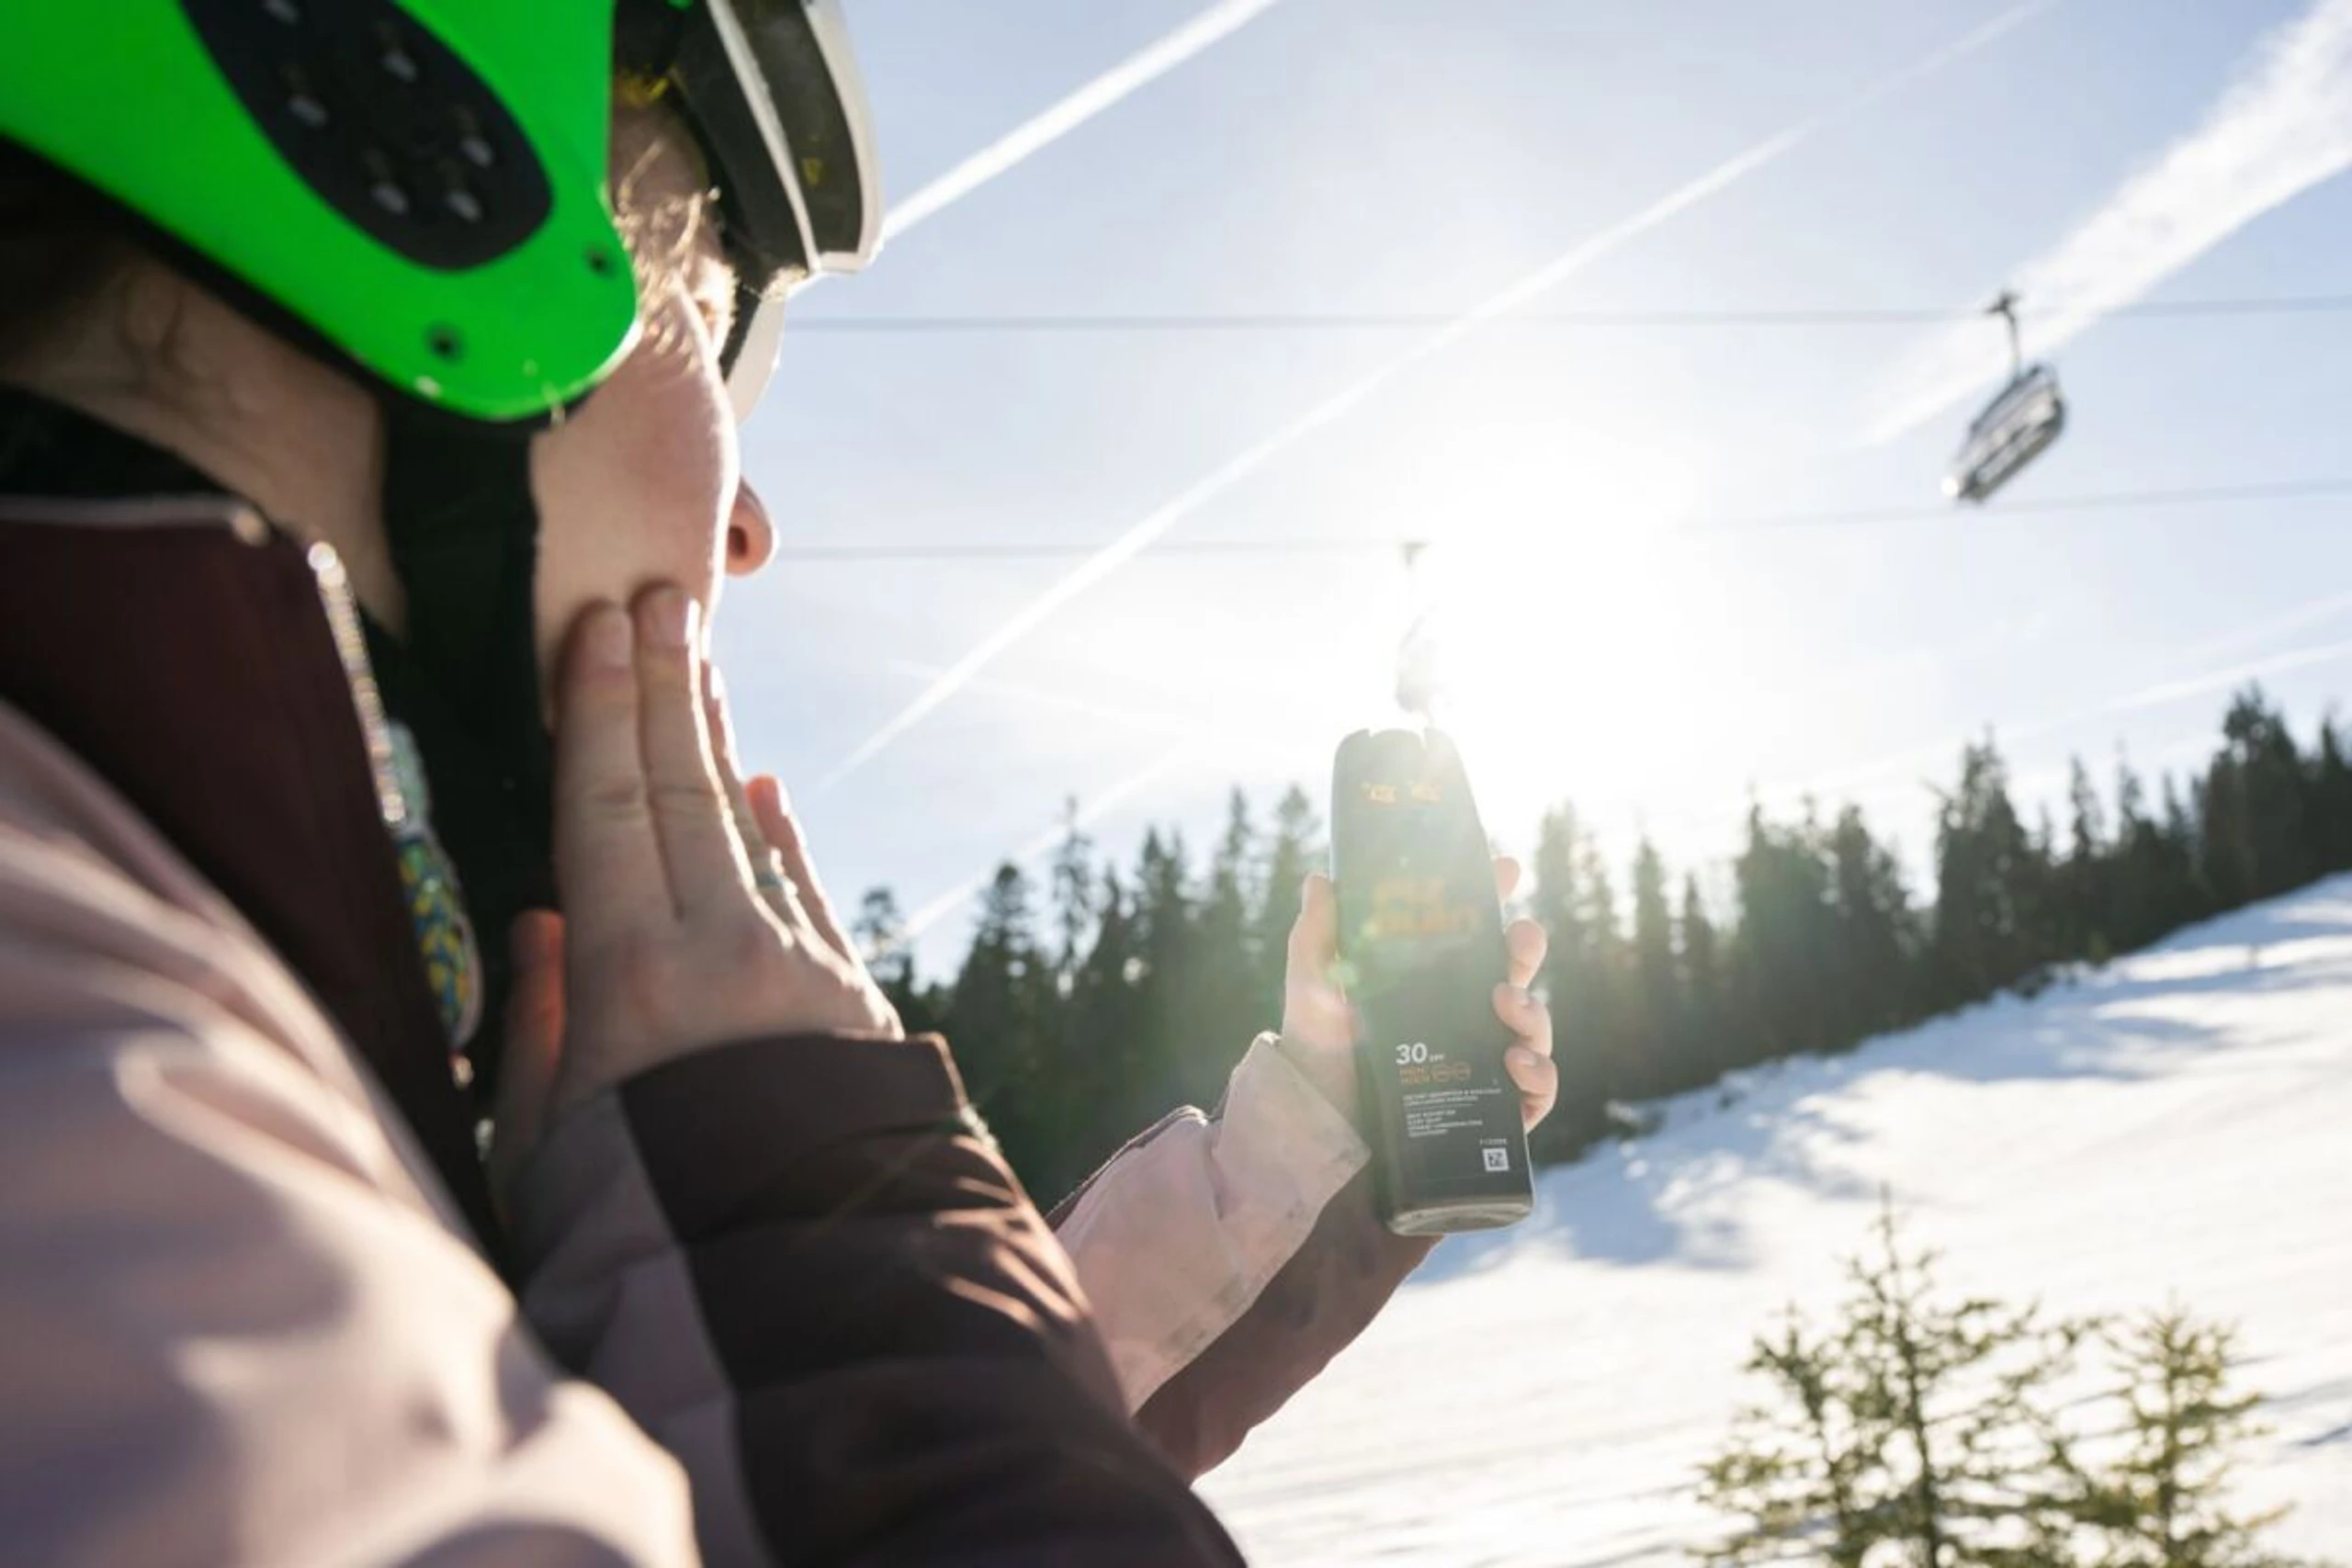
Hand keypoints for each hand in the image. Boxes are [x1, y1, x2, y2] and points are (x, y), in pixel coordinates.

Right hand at [489, 586, 899, 1205]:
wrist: (812, 1300)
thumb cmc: (642, 1238)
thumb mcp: (544, 1143)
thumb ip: (538, 1024)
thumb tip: (542, 923)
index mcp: (635, 976)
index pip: (609, 805)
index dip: (601, 708)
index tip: (601, 623)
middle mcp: (729, 951)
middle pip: (686, 793)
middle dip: (667, 691)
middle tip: (658, 599)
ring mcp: (803, 971)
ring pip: (750, 833)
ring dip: (720, 748)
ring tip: (699, 670)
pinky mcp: (851, 1004)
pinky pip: (803, 892)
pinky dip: (778, 836)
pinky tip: (765, 791)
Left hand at [1279, 858, 1556, 1132]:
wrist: (1320, 1125)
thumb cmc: (1319, 1052)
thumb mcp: (1315, 989)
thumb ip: (1317, 937)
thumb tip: (1321, 878)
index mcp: (1433, 977)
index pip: (1474, 930)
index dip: (1495, 895)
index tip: (1505, 867)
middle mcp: (1466, 1013)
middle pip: (1516, 970)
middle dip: (1527, 946)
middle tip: (1516, 937)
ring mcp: (1485, 1059)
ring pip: (1534, 1025)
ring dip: (1533, 1010)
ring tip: (1506, 1004)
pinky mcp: (1494, 1107)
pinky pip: (1538, 1091)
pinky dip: (1541, 1075)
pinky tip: (1517, 1064)